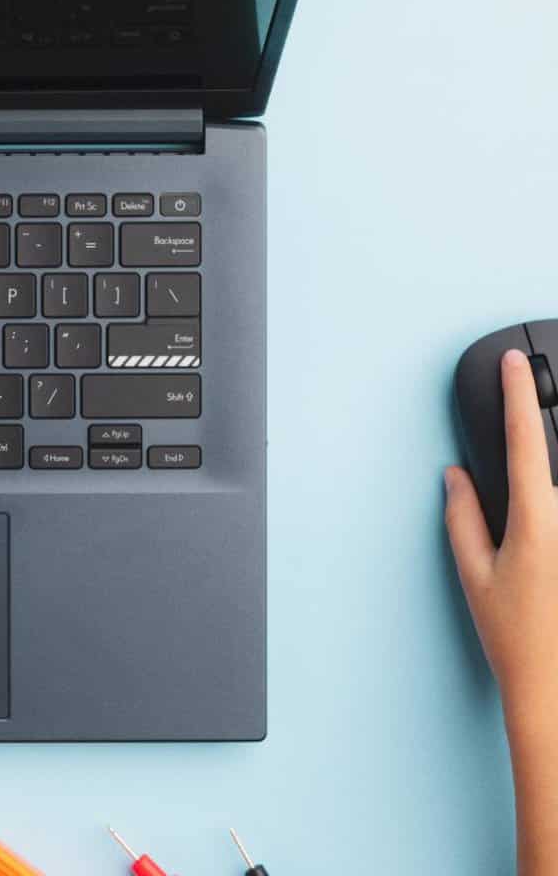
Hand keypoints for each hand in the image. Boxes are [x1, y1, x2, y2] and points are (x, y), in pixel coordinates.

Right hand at [446, 348, 557, 718]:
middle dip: (542, 439)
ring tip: (528, 540)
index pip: (526, 439)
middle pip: (556, 461)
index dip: (518, 394)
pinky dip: (549, 504)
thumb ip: (462, 515)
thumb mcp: (476, 575)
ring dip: (546, 481)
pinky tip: (539, 535)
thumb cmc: (519, 642)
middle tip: (531, 432)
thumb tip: (458, 476)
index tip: (515, 362)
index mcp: (538, 519)